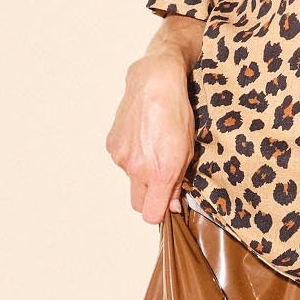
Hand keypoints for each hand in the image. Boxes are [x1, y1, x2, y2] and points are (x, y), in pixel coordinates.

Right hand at [107, 22, 203, 222]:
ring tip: (153, 148)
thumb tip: (171, 205)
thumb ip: (177, 183)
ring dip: (141, 174)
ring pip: (130, 181)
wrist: (155, 83)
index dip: (160, 212)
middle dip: (150, 199)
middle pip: (138, 205)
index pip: (151, 216)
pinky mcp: (112, 144)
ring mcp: (121, 157)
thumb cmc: (177, 113)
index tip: (167, 203)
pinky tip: (142, 138)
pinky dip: (131, 156)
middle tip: (162, 181)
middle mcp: (136, 169)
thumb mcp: (187, 151)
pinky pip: (121, 162)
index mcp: (159, 173)